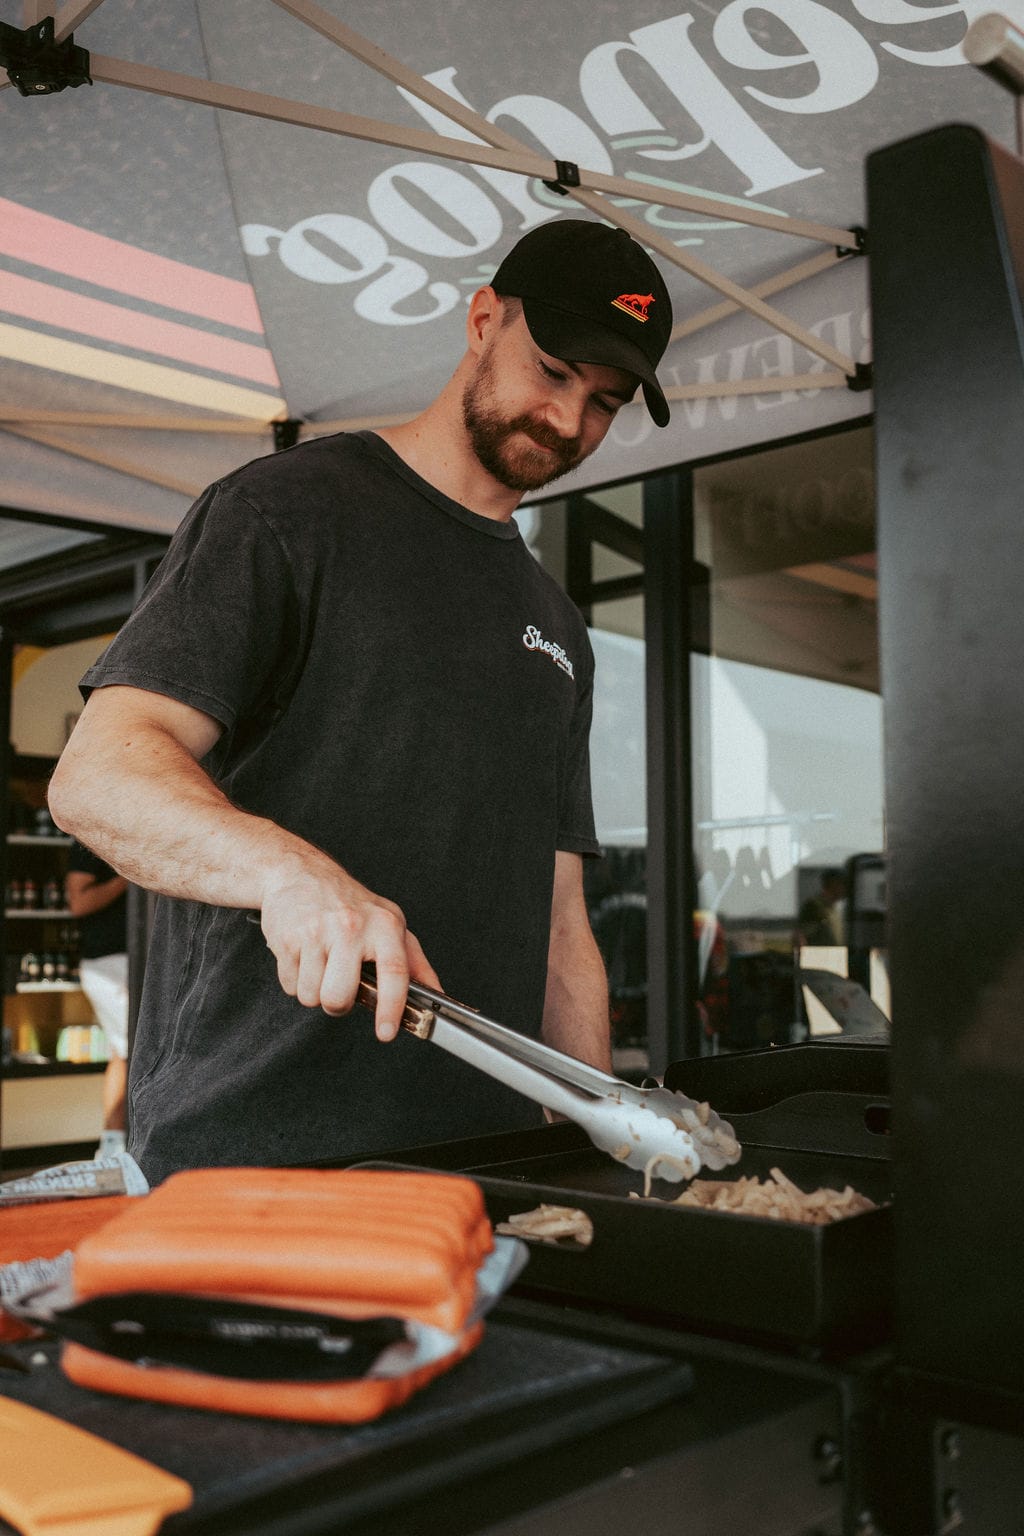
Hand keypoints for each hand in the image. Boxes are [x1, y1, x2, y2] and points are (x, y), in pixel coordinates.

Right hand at [258, 855, 439, 1041]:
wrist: (300, 873)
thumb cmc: (350, 903)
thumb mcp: (390, 923)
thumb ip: (414, 962)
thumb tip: (436, 995)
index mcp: (384, 925)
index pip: (394, 973)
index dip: (391, 1008)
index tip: (386, 1032)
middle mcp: (352, 927)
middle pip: (340, 998)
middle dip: (337, 1002)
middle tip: (339, 983)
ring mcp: (316, 932)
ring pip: (312, 997)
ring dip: (314, 990)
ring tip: (320, 962)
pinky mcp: (286, 938)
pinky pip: (290, 985)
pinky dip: (295, 979)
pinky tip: (303, 955)